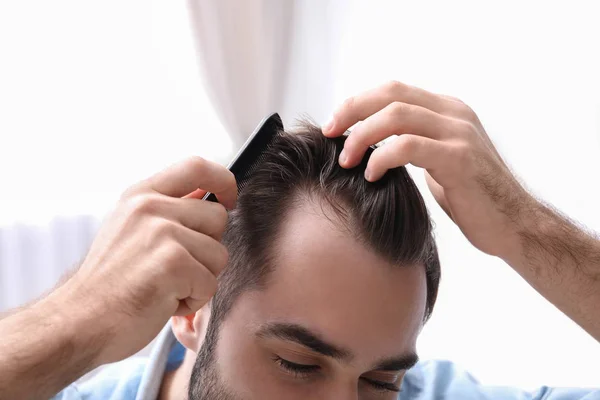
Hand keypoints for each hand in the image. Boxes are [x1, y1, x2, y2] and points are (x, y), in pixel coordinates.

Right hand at [50, 157, 235, 364]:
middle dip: (208, 249)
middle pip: (218, 217)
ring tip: (165, 287)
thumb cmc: (109, 284)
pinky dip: (193, 301)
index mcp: (141, 195)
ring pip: (219, 254)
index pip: (196, 166)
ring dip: (200, 279)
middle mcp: (150, 208)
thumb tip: (208, 195)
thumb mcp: (130, 229)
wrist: (77, 323)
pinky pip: (210, 283)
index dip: (223, 180)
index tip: (228, 200)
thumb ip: (167, 209)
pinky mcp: (172, 263)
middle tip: (175, 270)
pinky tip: (163, 303)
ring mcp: (161, 234)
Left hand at [323, 81, 533, 258]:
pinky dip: (381, 157)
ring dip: (361, 136)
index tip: (333, 124)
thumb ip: (415, 145)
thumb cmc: (472, 199)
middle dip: (352, 111)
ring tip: (346, 160)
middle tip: (329, 135)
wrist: (514, 226)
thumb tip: (373, 145)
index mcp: (448, 110)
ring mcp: (460, 134)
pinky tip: (372, 174)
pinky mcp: (460, 159)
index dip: (357, 102)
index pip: (393, 90)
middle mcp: (455, 114)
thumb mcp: (439, 162)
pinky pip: (408, 146)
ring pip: (396, 116)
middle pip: (390, 94)